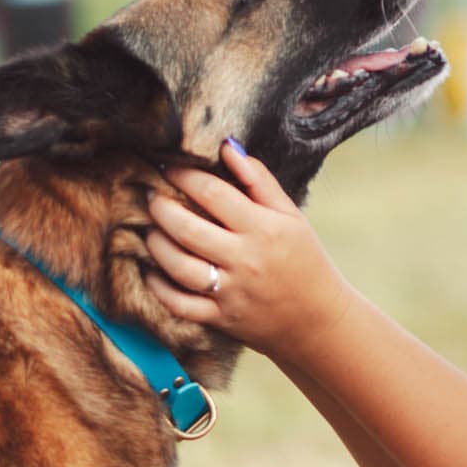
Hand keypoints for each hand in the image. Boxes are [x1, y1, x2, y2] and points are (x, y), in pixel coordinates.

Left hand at [143, 141, 356, 356]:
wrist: (317, 319)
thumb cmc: (304, 259)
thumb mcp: (290, 216)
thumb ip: (259, 180)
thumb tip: (228, 147)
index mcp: (263, 229)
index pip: (213, 193)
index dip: (184, 176)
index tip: (168, 166)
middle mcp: (245, 260)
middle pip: (188, 229)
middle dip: (160, 207)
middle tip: (150, 195)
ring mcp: (231, 292)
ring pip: (178, 266)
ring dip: (156, 243)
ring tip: (150, 228)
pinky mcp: (220, 318)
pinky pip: (179, 304)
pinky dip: (158, 286)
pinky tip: (150, 269)